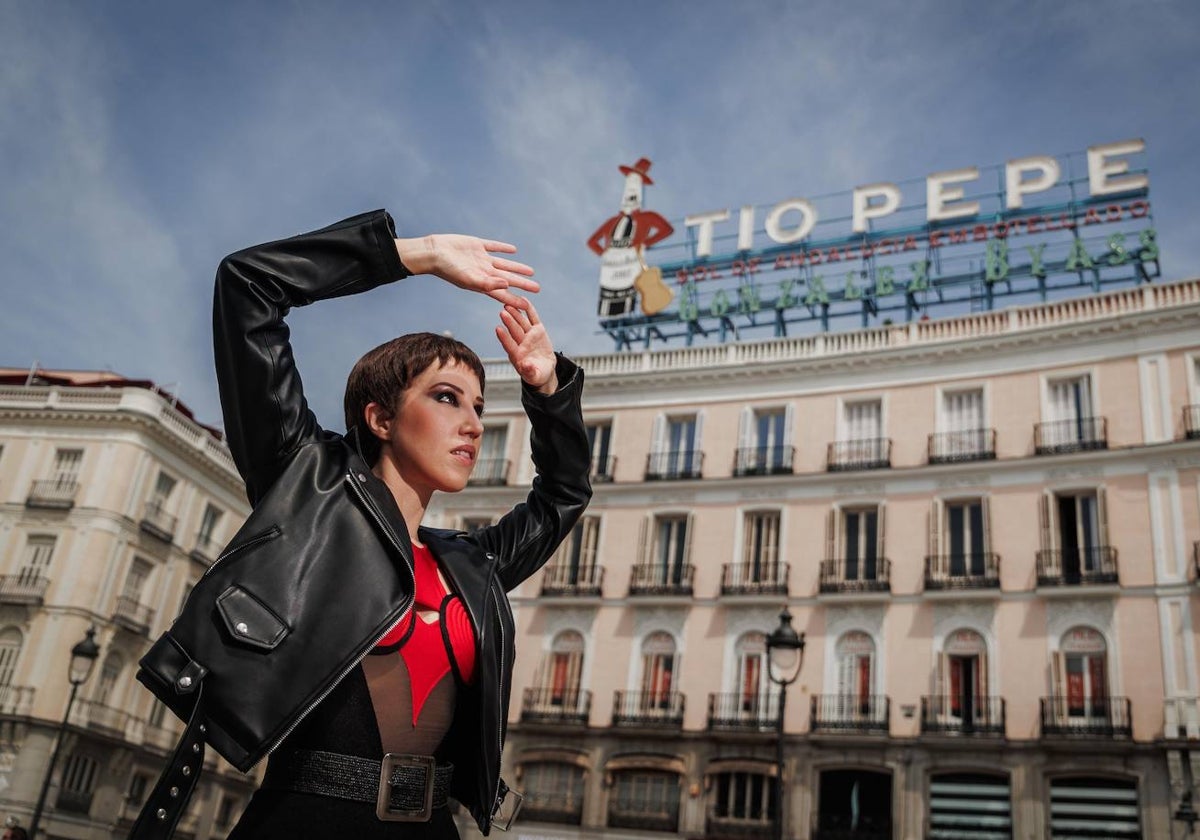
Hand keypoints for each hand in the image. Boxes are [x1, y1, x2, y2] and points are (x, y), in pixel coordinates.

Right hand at [396, 234, 538, 308]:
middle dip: (522, 284)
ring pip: (504, 264)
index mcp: (482, 283)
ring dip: (517, 267)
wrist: (433, 252)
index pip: (503, 293)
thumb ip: (487, 283)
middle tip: (537, 288)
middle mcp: (483, 272)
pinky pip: (493, 247)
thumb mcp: (469, 279)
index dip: (515, 299)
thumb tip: (507, 284)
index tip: (529, 305)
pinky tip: (513, 250)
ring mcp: (480, 259)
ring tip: (531, 271)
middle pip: (508, 279)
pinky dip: (503, 248)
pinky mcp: (477, 246)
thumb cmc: (448, 269)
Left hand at [495, 303, 556, 392]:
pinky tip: (523, 300)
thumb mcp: (534, 376)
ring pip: (521, 322)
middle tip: (503, 312)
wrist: (544, 368)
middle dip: (509, 321)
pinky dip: (529, 309)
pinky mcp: (537, 330)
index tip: (498, 329)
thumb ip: (530, 371)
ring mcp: (528, 335)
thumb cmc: (537, 375)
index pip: (509, 344)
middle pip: (514, 330)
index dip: (504, 337)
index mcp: (517, 355)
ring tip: (509, 304)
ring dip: (515, 313)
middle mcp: (521, 343)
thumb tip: (525, 366)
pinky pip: (533, 318)